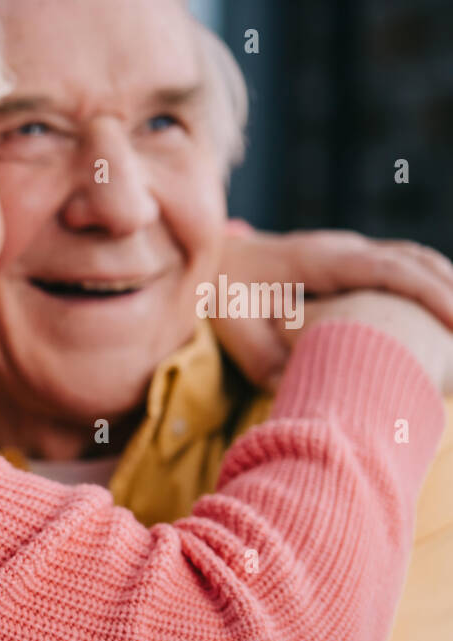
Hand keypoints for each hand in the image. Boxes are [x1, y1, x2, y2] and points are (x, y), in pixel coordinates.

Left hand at [214, 227, 452, 387]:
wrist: (210, 267)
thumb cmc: (224, 300)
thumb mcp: (240, 335)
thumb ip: (274, 363)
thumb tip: (310, 391)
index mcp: (321, 259)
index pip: (390, 268)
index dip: (428, 292)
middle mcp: (343, 249)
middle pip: (413, 260)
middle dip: (449, 292)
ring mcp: (349, 253)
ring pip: (412, 261)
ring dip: (442, 288)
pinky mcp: (349, 266)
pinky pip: (399, 270)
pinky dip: (425, 288)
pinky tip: (439, 319)